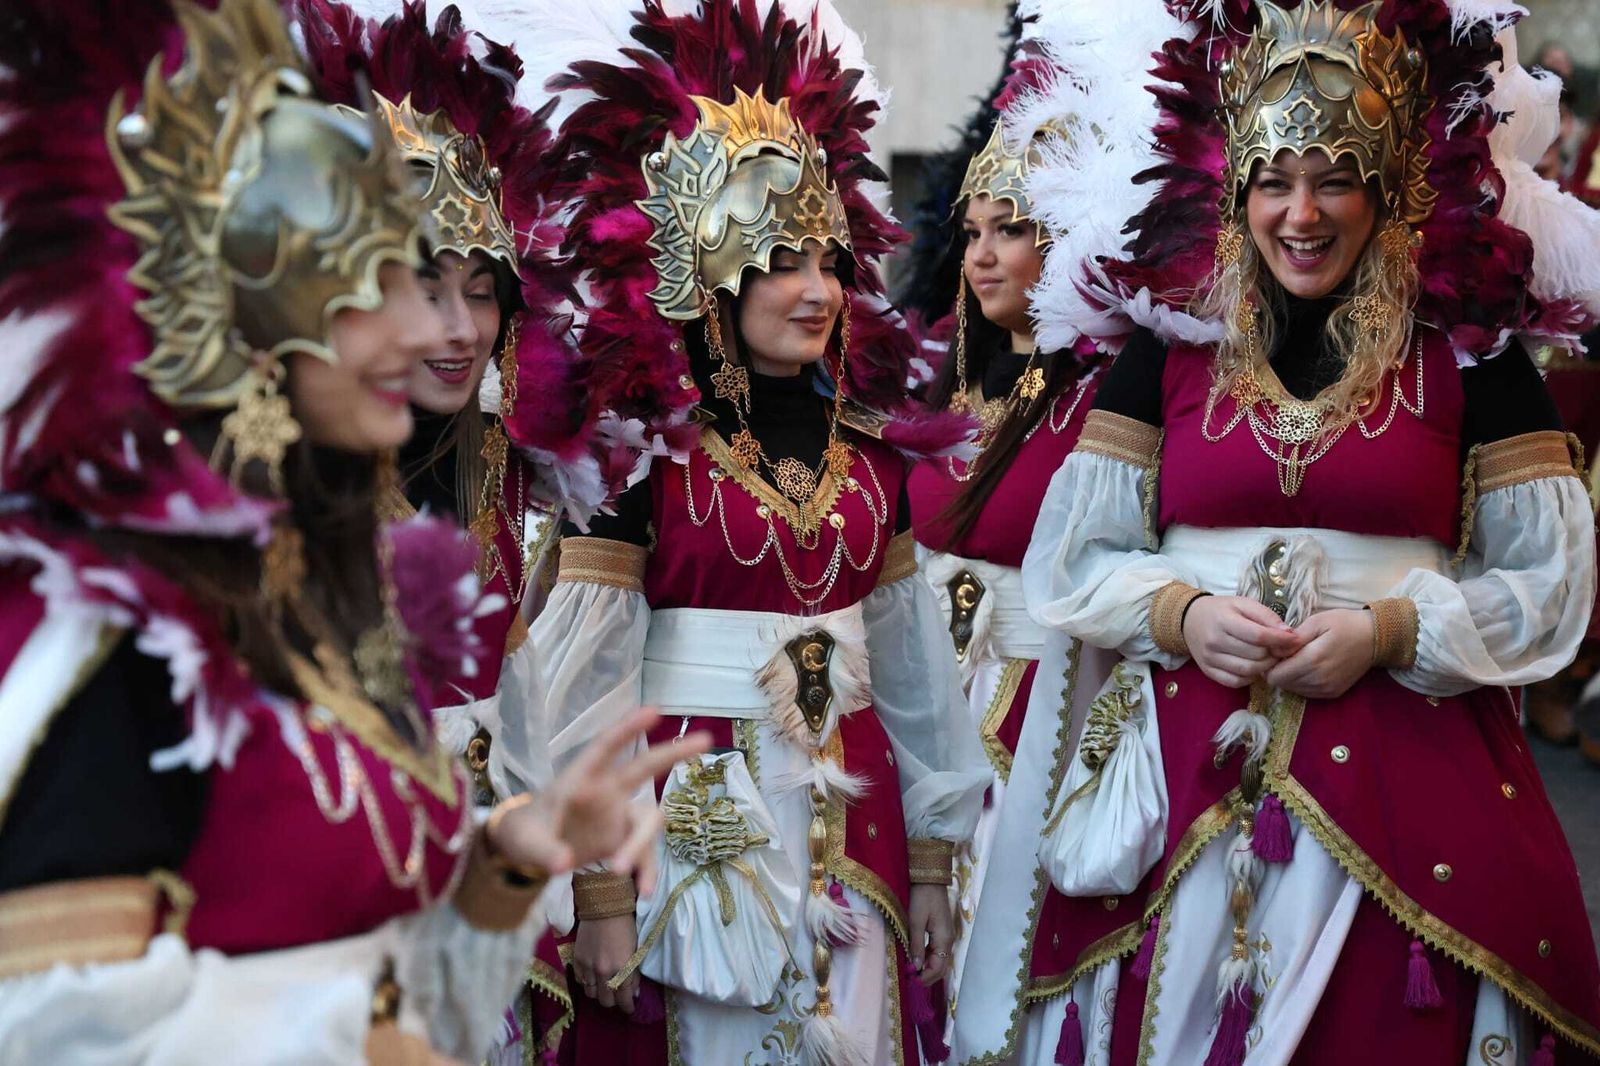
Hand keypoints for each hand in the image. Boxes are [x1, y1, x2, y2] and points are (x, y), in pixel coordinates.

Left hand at [487, 706, 710, 893]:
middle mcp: (607, 790)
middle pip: (644, 768)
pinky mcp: (624, 839)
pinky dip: (646, 870)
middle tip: (706, 740)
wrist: (531, 852)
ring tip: (621, 873)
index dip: (628, 728)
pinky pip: (644, 853)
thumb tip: (564, 863)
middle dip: (672, 754)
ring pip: (647, 819)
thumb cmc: (527, 833)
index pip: (606, 747)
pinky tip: (644, 892)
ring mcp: (620, 814)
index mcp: (580, 778)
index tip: (653, 711)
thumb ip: (545, 851)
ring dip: (640, 845)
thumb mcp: (526, 842)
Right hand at [573, 914, 639, 1011]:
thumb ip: (633, 973)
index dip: (627, 1007)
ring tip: (604, 987)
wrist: (604, 906)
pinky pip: (580, 981)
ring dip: (599, 992)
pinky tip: (593, 976)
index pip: (623, 998)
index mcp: (622, 968)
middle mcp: (604, 971)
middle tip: (617, 996)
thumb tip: (633, 992)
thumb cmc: (625, 926)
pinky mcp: (578, 960)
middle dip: (613, 1001)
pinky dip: (587, 982)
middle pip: (606, 1001)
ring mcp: (588, 966)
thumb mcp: (635, 950)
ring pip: (591, 994)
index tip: (629, 1008)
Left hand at [907, 884, 954, 984]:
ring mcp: (947, 937)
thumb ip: (916, 945)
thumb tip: (915, 967)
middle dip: (928, 977)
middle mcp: (948, 941)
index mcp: (944, 939)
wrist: (930, 880)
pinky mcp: (942, 933)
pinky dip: (929, 959)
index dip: (925, 977)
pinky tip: (917, 960)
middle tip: (911, 982)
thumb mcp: (915, 921)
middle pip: (942, 967)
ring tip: (912, 974)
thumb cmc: (922, 898)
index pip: (938, 967)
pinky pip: (937, 952)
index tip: (911, 981)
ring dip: (928, 969)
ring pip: (940, 961)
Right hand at [1181, 596, 1304, 687]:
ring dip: (1264, 666)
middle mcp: (1214, 641)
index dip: (1280, 640)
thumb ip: (1266, 616)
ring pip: (1248, 671)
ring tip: (1268, 657)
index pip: (1258, 636)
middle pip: (1255, 655)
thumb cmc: (1221, 610)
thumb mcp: (1243, 603)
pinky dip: (1250, 677)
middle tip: (1279, 648)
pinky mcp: (1208, 671)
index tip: (1294, 639)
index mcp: (1223, 620)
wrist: (1189, 619)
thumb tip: (1289, 633)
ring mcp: (1210, 659)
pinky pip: (1236, 682)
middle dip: (1273, 653)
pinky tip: (1253, 667)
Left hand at [1264, 608, 1374, 699]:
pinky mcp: (1333, 693)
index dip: (1269, 664)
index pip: (1275, 676)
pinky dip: (1301, 682)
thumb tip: (1272, 651)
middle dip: (1278, 670)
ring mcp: (1327, 689)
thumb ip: (1292, 639)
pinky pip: (1306, 692)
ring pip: (1293, 689)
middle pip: (1282, 684)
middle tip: (1285, 653)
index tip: (1274, 651)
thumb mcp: (1316, 621)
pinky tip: (1308, 667)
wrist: (1375, 638)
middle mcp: (1319, 679)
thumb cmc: (1344, 624)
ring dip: (1289, 677)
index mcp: (1313, 660)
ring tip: (1297, 658)